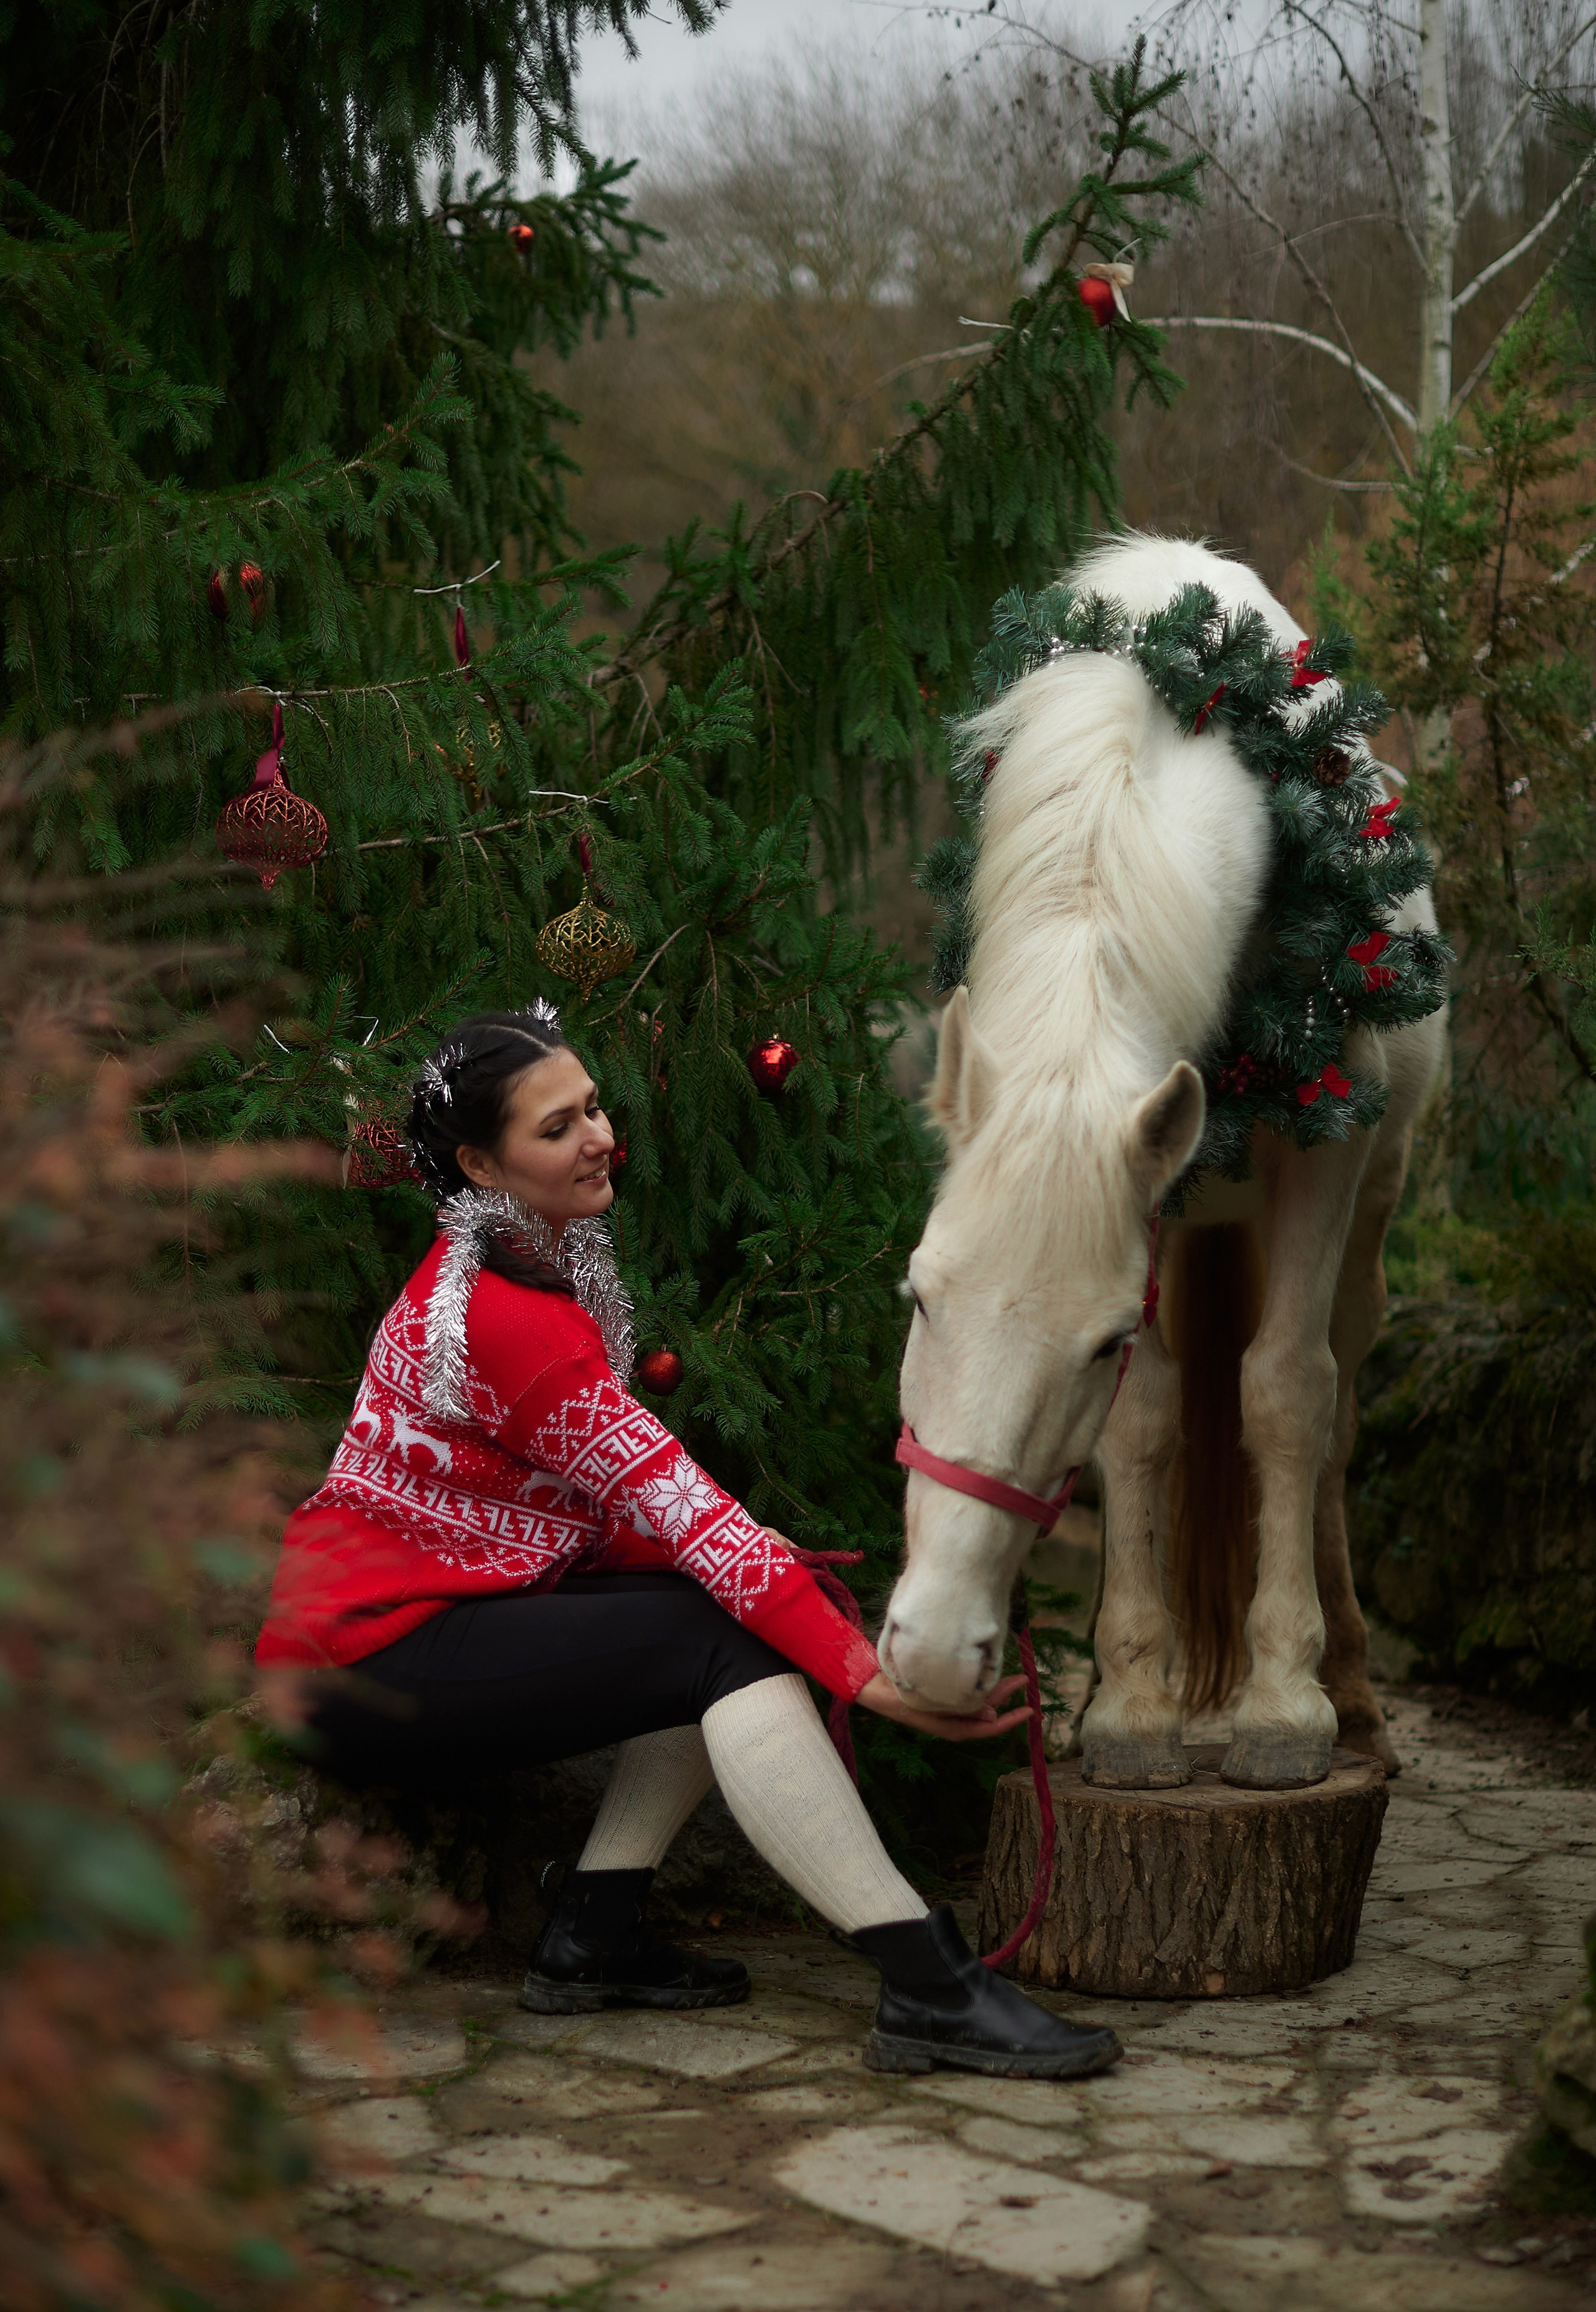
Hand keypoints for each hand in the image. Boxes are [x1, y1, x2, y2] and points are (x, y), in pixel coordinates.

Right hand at [855, 1671, 1030, 1742]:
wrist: (873, 1686)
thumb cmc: (900, 1695)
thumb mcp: (931, 1704)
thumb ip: (962, 1708)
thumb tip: (992, 1714)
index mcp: (952, 1727)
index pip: (989, 1728)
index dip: (1011, 1721)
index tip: (1030, 1712)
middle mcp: (953, 1719)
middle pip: (987, 1709)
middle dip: (1007, 1695)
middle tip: (1025, 1680)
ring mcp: (948, 1708)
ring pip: (979, 1699)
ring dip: (996, 1687)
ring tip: (1013, 1675)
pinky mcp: (942, 1695)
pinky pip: (968, 1691)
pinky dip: (981, 1683)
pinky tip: (987, 1671)